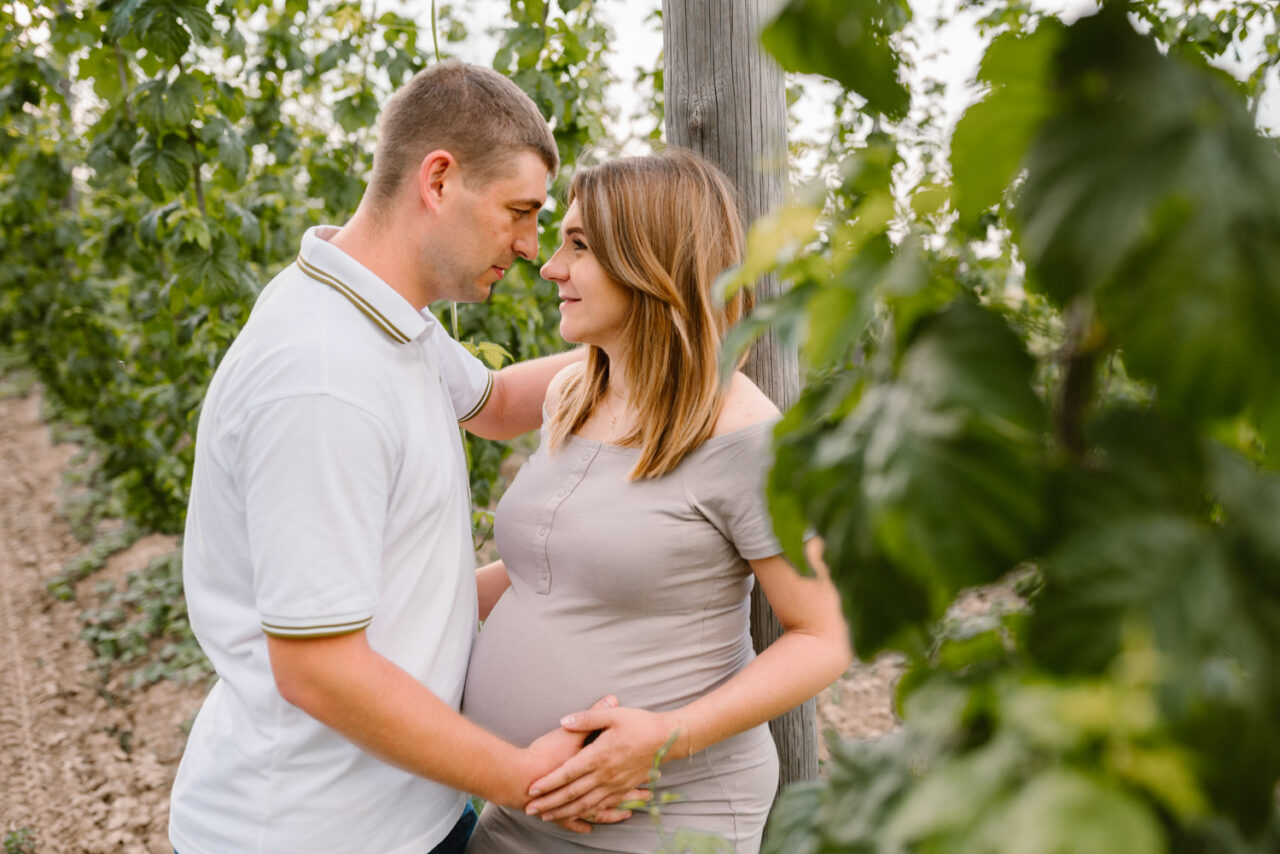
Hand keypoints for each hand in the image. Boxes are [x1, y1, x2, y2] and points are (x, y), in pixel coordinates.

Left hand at [525, 705, 677, 822]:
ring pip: (585, 804)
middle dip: (550, 803)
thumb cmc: (640, 723)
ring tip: (547, 817)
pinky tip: (579, 819)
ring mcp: (615, 785)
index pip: (568, 773)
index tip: (532, 789)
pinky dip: (588, 815)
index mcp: (599, 755)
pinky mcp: (623, 789)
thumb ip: (587, 718)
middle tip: (531, 809)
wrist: (668, 738)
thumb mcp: (614, 716)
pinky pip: (602, 807)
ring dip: (564, 812)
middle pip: (572, 793)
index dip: (549, 782)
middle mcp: (605, 775)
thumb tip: (564, 720)